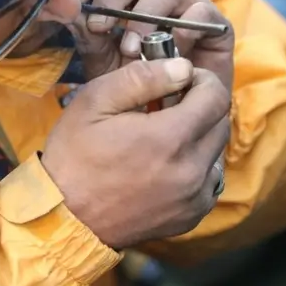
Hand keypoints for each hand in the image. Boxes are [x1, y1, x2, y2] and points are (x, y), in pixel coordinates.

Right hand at [41, 58, 230, 248]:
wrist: (65, 218)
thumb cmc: (74, 156)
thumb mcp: (96, 101)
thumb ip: (143, 78)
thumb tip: (183, 66)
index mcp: (171, 138)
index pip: (217, 96)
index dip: (202, 80)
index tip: (181, 80)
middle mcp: (191, 170)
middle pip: (221, 123)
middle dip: (202, 106)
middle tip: (170, 104)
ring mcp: (193, 198)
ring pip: (216, 153)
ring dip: (199, 137)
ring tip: (165, 137)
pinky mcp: (189, 217)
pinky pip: (208, 182)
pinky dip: (196, 168)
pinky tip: (166, 165)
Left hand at [69, 0, 233, 93]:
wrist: (173, 114)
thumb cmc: (134, 83)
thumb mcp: (102, 61)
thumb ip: (88, 35)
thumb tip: (68, 10)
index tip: (73, 0)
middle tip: (98, 27)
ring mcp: (185, 3)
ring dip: (145, 16)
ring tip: (132, 48)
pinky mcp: (213, 21)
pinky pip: (200, 11)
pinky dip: (184, 27)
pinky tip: (171, 50)